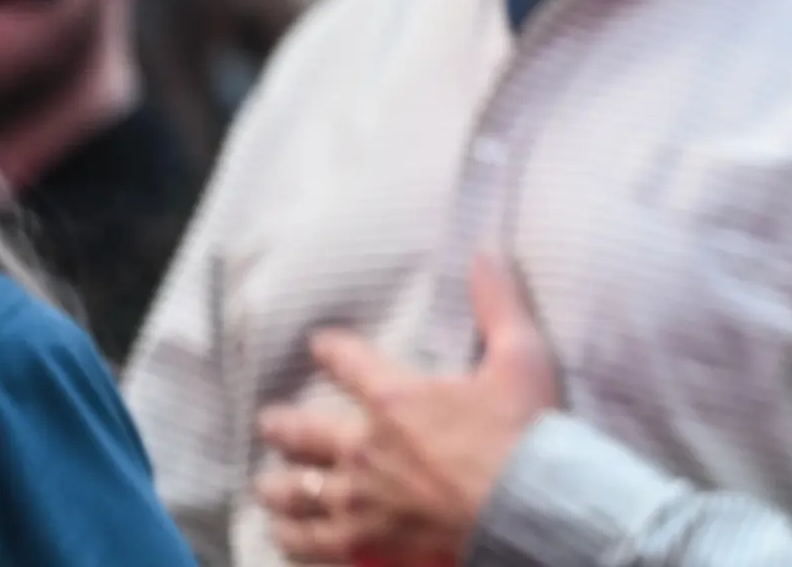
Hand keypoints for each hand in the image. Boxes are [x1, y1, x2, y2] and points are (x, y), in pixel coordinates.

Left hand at [256, 255, 558, 564]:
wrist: (525, 504)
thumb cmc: (523, 429)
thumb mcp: (521, 355)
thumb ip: (498, 303)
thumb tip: (485, 253)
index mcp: (396, 398)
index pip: (348, 363)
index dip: (331, 350)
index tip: (319, 344)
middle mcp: (364, 446)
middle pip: (305, 432)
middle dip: (284, 424)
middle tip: (269, 420)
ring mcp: (359, 498)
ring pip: (298, 491)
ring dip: (278, 485)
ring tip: (266, 483)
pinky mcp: (364, 539)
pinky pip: (312, 541)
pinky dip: (292, 536)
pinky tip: (283, 534)